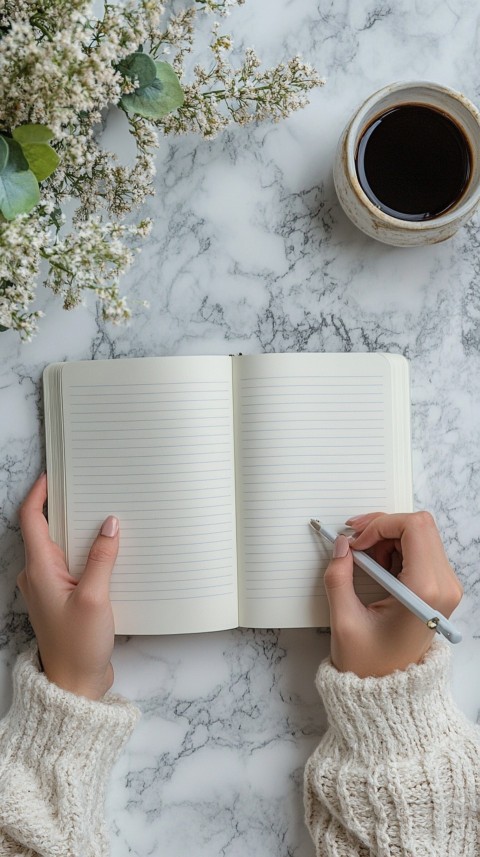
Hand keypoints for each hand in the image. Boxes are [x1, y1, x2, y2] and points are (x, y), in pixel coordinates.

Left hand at [17, 473, 119, 699]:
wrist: (75, 684)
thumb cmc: (78, 645)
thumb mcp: (94, 597)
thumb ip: (102, 558)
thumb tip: (109, 523)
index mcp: (39, 570)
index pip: (30, 519)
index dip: (39, 493)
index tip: (53, 475)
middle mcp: (39, 575)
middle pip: (45, 529)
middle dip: (64, 508)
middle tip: (89, 490)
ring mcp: (50, 587)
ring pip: (60, 547)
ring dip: (79, 531)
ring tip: (104, 516)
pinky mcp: (64, 597)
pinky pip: (72, 565)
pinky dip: (87, 552)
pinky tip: (109, 552)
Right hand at [323, 511, 462, 676]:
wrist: (390, 690)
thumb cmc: (370, 663)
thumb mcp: (345, 620)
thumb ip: (338, 577)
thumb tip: (341, 545)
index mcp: (426, 591)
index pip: (414, 528)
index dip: (380, 524)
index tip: (355, 541)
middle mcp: (444, 586)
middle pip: (418, 526)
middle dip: (381, 528)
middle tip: (353, 544)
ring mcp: (445, 586)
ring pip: (419, 535)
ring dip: (386, 539)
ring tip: (364, 563)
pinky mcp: (439, 588)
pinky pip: (420, 551)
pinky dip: (394, 550)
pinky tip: (376, 568)